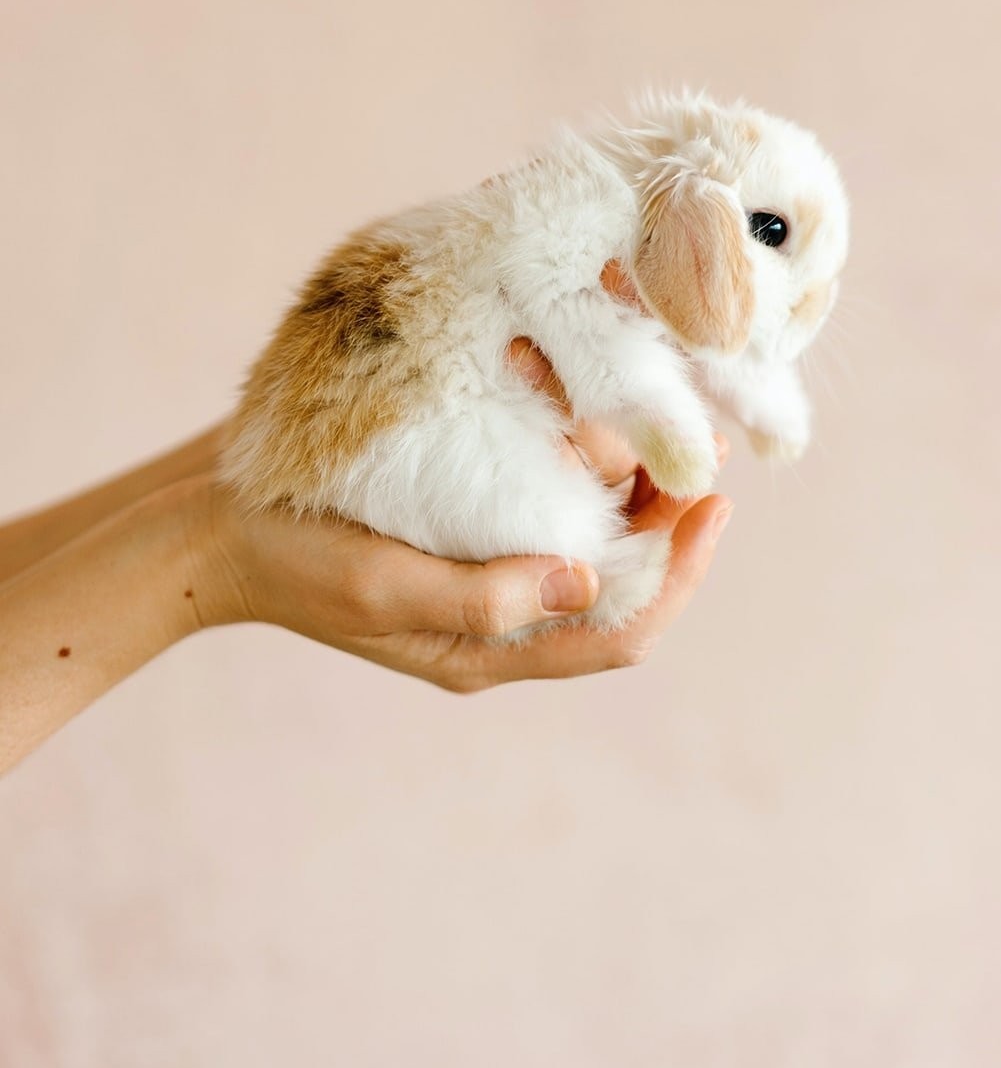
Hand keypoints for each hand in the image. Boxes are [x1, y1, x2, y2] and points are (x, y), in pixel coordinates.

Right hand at [195, 336, 731, 691]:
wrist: (219, 530)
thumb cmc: (296, 563)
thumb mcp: (383, 586)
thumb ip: (484, 596)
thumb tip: (587, 581)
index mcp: (491, 652)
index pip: (620, 633)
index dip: (680, 574)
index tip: (715, 505)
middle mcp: (503, 620)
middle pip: (619, 581)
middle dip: (669, 519)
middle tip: (702, 446)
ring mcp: (487, 573)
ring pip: (591, 538)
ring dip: (633, 487)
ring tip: (661, 420)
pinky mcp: (468, 529)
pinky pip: (548, 505)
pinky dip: (581, 466)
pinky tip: (590, 415)